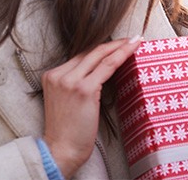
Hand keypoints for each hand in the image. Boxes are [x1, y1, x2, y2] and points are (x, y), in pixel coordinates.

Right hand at [41, 36, 140, 177]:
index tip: (116, 43)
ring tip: (135, 41)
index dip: (100, 48)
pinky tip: (132, 50)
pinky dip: (122, 56)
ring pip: (100, 56)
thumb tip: (100, 71)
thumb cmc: (67, 131)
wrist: (61, 150)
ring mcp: (70, 80)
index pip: (81, 56)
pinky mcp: (84, 89)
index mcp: (52, 76)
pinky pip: (108, 67)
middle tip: (131, 38)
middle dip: (113, 43)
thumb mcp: (66, 100)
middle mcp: (59, 75)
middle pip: (90, 52)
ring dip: (120, 46)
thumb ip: (76, 83)